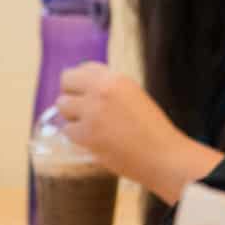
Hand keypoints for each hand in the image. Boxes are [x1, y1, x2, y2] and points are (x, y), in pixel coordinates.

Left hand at [54, 63, 182, 182]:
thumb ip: (110, 89)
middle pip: (66, 81)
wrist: (163, 156)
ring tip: (92, 127)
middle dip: (71, 95)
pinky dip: (77, 137)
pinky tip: (95, 140)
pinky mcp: (86, 134)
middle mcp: (102, 90)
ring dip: (72, 116)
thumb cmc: (152, 130)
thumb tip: (82, 88)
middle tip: (82, 110)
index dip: (83, 82)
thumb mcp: (134, 96)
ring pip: (62, 105)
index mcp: (116, 79)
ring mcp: (92, 111)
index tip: (87, 94)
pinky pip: (67, 130)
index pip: (84, 68)